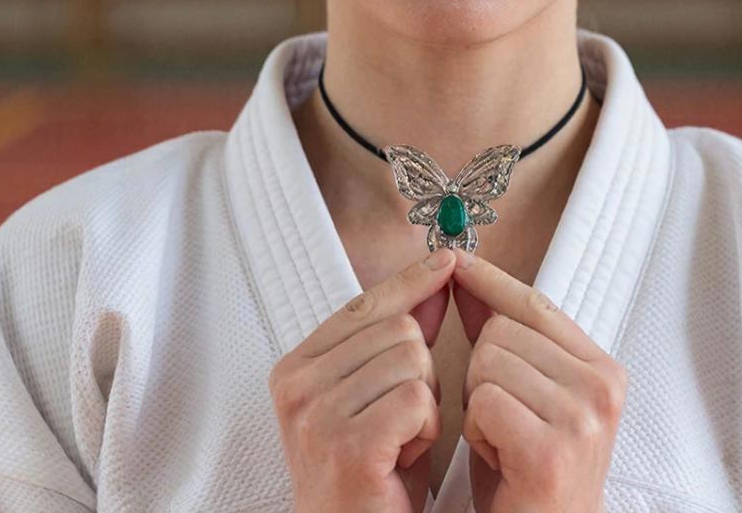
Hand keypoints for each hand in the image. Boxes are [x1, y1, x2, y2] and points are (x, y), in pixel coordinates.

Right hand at [268, 247, 456, 512]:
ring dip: (425, 402)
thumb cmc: (371, 480)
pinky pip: (417, 398)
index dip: (411, 284)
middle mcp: (297, 388)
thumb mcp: (383, 395)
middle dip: (420, 371)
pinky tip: (406, 456)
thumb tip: (436, 277)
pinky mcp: (348, 447)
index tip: (446, 261)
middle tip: (399, 422)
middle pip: (397, 328)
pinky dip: (426, 427)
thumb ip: (403, 336)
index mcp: (295, 369)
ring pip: (413, 359)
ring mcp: (318, 417)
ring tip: (401, 440)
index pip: (364, 305)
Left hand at [450, 251, 626, 512]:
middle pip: (501, 330)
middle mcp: (601, 388)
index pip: (535, 303)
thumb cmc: (528, 476)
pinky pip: (484, 401)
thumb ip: (498, 335)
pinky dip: (477, 431)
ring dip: (478, 404)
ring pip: (487, 362)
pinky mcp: (551, 451)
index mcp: (601, 369)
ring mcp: (581, 419)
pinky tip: (499, 458)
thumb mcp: (519, 394)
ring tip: (502, 439)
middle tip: (503, 419)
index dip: (491, 282)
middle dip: (482, 372)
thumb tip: (465, 280)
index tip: (459, 261)